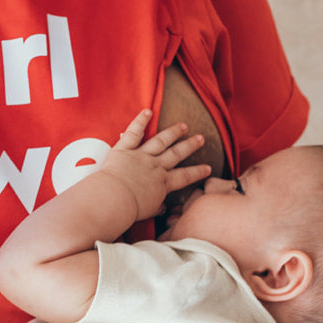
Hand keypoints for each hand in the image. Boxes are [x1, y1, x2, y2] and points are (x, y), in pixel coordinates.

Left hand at [99, 110, 211, 225]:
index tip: (208, 168)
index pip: (184, 176)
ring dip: (173, 132)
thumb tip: (164, 208)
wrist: (114, 200)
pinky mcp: (124, 149)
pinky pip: (134, 132)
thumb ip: (157, 207)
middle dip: (189, 146)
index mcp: (162, 183)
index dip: (197, 172)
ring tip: (183, 125)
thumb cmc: (129, 210)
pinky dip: (140, 121)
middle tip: (200, 138)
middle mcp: (155, 166)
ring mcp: (141, 156)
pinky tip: (148, 111)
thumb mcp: (148, 211)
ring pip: (160, 141)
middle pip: (176, 154)